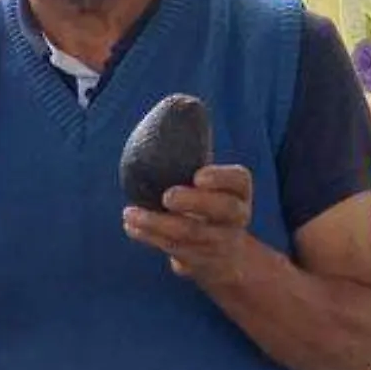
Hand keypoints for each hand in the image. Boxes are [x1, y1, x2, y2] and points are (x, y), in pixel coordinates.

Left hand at [123, 165, 255, 285]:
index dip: (221, 178)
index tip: (198, 175)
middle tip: (167, 196)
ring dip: (157, 223)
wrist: (226, 257)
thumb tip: (173, 109)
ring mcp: (219, 241)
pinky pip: (174, 250)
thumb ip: (191, 160)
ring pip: (191, 234)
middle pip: (223, 209)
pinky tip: (131, 225)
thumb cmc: (208, 205)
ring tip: (130, 213)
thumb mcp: (210, 184)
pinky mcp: (199, 260)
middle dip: (194, 202)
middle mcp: (236, 216)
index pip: (239, 180)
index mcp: (240, 191)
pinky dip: (149, 237)